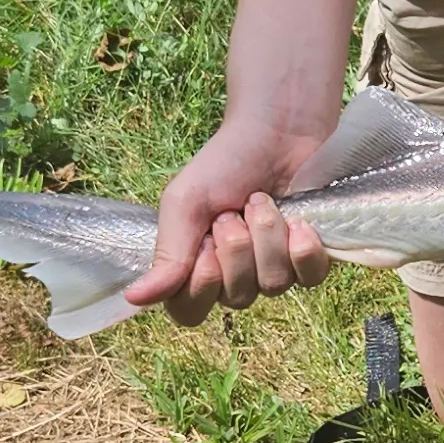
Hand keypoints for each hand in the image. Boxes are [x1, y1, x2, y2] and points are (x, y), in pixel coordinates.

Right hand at [126, 116, 338, 329]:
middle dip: (236, 249)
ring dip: (267, 237)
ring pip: (273, 285)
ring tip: (261, 201)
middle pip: (235, 299)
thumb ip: (168, 253)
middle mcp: (235, 276)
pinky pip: (309, 278)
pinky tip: (299, 222)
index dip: (199, 287)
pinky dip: (302, 249)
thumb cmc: (226, 163)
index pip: (189, 311)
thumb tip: (134, 299)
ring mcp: (274, 269)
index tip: (203, 246)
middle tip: (232, 212)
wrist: (278, 131)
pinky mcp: (310, 258)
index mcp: (196, 266)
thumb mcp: (185, 203)